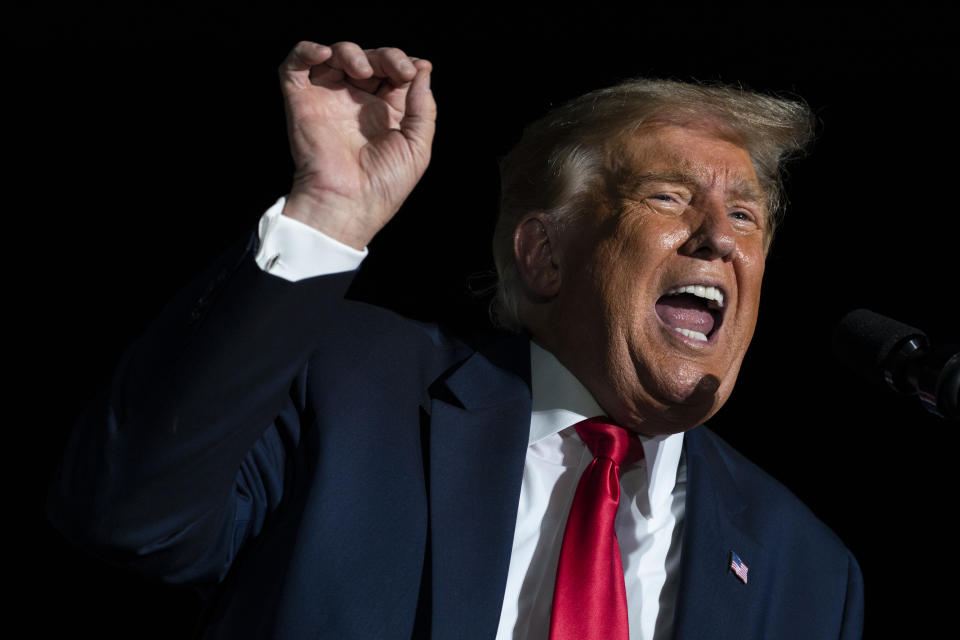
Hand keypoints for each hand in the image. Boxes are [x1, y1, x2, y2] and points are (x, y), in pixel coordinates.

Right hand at [278, 41, 434, 249]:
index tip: (414, 71)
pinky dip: (306, 51)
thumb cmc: (384, 185)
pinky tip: (324, 54)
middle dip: (385, 56)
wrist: (349, 204)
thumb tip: (423, 69)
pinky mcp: (301, 101)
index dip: (403, 63)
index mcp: (384, 112)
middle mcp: (355, 102)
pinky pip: (295, 66)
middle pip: (368, 58)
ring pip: (335, 55)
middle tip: (397, 70)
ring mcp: (328, 99)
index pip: (392, 72)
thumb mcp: (417, 146)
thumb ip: (423, 108)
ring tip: (363, 71)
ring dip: (351, 52)